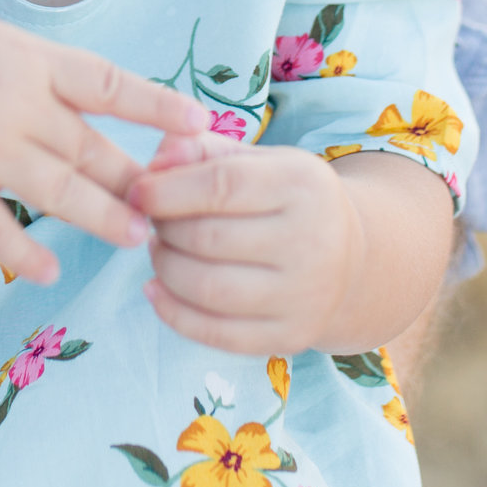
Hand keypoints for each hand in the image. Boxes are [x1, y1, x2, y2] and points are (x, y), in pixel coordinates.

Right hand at [0, 2, 206, 284]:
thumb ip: (39, 71)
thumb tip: (100, 100)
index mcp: (25, 58)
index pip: (108, 84)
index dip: (158, 107)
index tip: (202, 126)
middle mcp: (10, 102)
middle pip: (93, 149)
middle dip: (138, 180)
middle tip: (176, 207)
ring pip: (62, 194)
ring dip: (105, 220)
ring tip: (137, 239)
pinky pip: (0, 232)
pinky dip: (27, 254)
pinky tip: (49, 270)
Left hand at [125, 131, 366, 354]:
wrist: (351, 260)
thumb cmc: (286, 200)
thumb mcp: (257, 160)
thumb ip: (202, 150)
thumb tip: (156, 158)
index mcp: (302, 185)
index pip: (221, 185)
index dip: (167, 190)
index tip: (135, 191)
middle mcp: (311, 242)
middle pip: (208, 238)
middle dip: (163, 228)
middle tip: (150, 221)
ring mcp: (304, 296)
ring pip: (208, 289)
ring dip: (164, 268)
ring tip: (159, 249)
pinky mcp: (291, 336)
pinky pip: (216, 333)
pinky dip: (172, 312)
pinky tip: (156, 289)